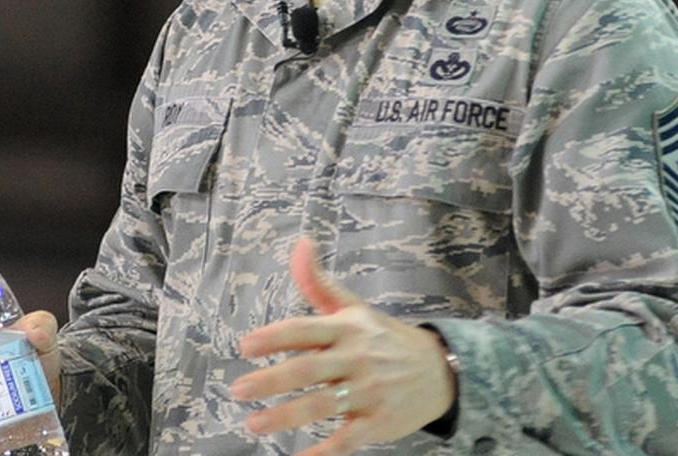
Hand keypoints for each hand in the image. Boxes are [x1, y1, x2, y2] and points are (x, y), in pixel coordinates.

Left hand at [231, 239, 456, 455]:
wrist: (439, 369)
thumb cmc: (383, 338)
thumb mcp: (353, 307)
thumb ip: (318, 282)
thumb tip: (300, 243)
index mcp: (347, 328)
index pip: (306, 329)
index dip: (275, 336)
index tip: (245, 345)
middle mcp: (357, 358)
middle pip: (309, 369)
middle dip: (271, 380)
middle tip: (238, 389)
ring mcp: (369, 391)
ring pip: (323, 405)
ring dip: (286, 416)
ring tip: (254, 423)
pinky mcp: (379, 422)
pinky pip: (348, 439)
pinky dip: (324, 452)